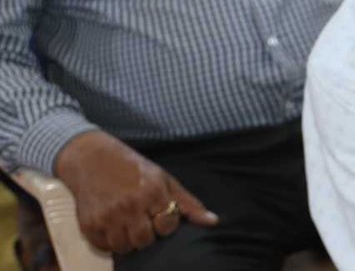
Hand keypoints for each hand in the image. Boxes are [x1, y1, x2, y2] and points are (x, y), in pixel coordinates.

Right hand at [55, 131, 216, 254]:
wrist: (92, 159)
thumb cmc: (134, 169)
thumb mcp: (164, 179)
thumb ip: (188, 203)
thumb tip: (213, 222)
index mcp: (152, 192)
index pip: (167, 225)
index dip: (166, 224)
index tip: (160, 215)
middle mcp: (129, 205)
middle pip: (145, 240)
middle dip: (147, 234)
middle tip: (142, 221)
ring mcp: (107, 216)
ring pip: (124, 247)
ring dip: (128, 241)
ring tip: (128, 225)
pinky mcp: (88, 224)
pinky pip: (104, 246)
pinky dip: (110, 241)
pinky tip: (113, 227)